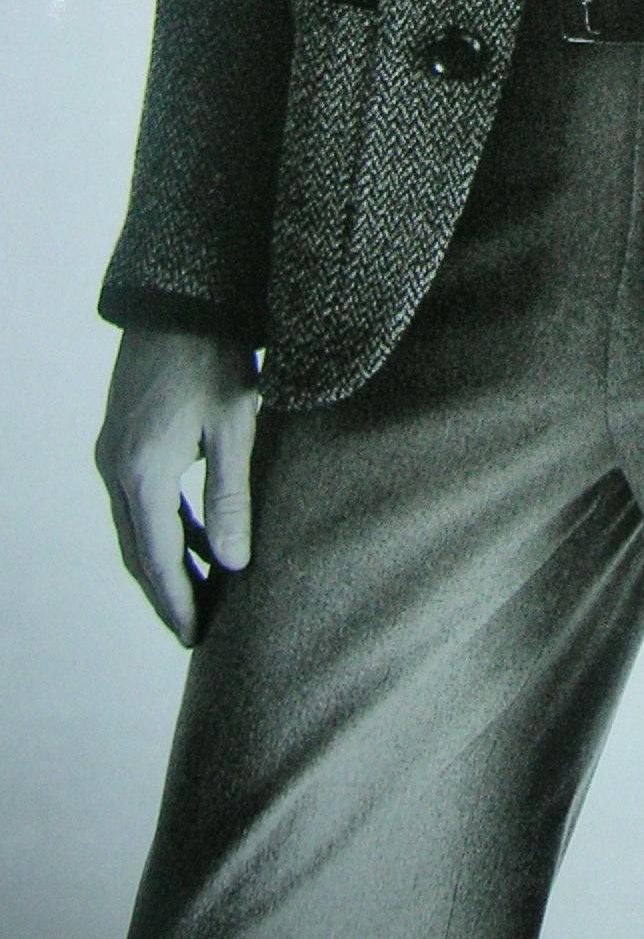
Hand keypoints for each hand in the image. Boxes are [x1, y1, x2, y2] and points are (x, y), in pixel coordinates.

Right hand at [95, 329, 258, 645]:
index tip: (197, 640)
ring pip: (137, 528)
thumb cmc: (215, 358)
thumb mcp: (234, 427)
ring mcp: (113, 453)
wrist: (180, 298)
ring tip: (205, 592)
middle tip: (198, 630)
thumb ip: (230, 498)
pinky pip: (140, 500)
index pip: (158, 561)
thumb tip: (233, 565)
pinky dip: (166, 526)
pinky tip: (199, 537)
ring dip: (168, 561)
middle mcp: (115, 470)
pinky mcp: (123, 437)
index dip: (178, 603)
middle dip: (169, 593)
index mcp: (141, 475)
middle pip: (139, 552)